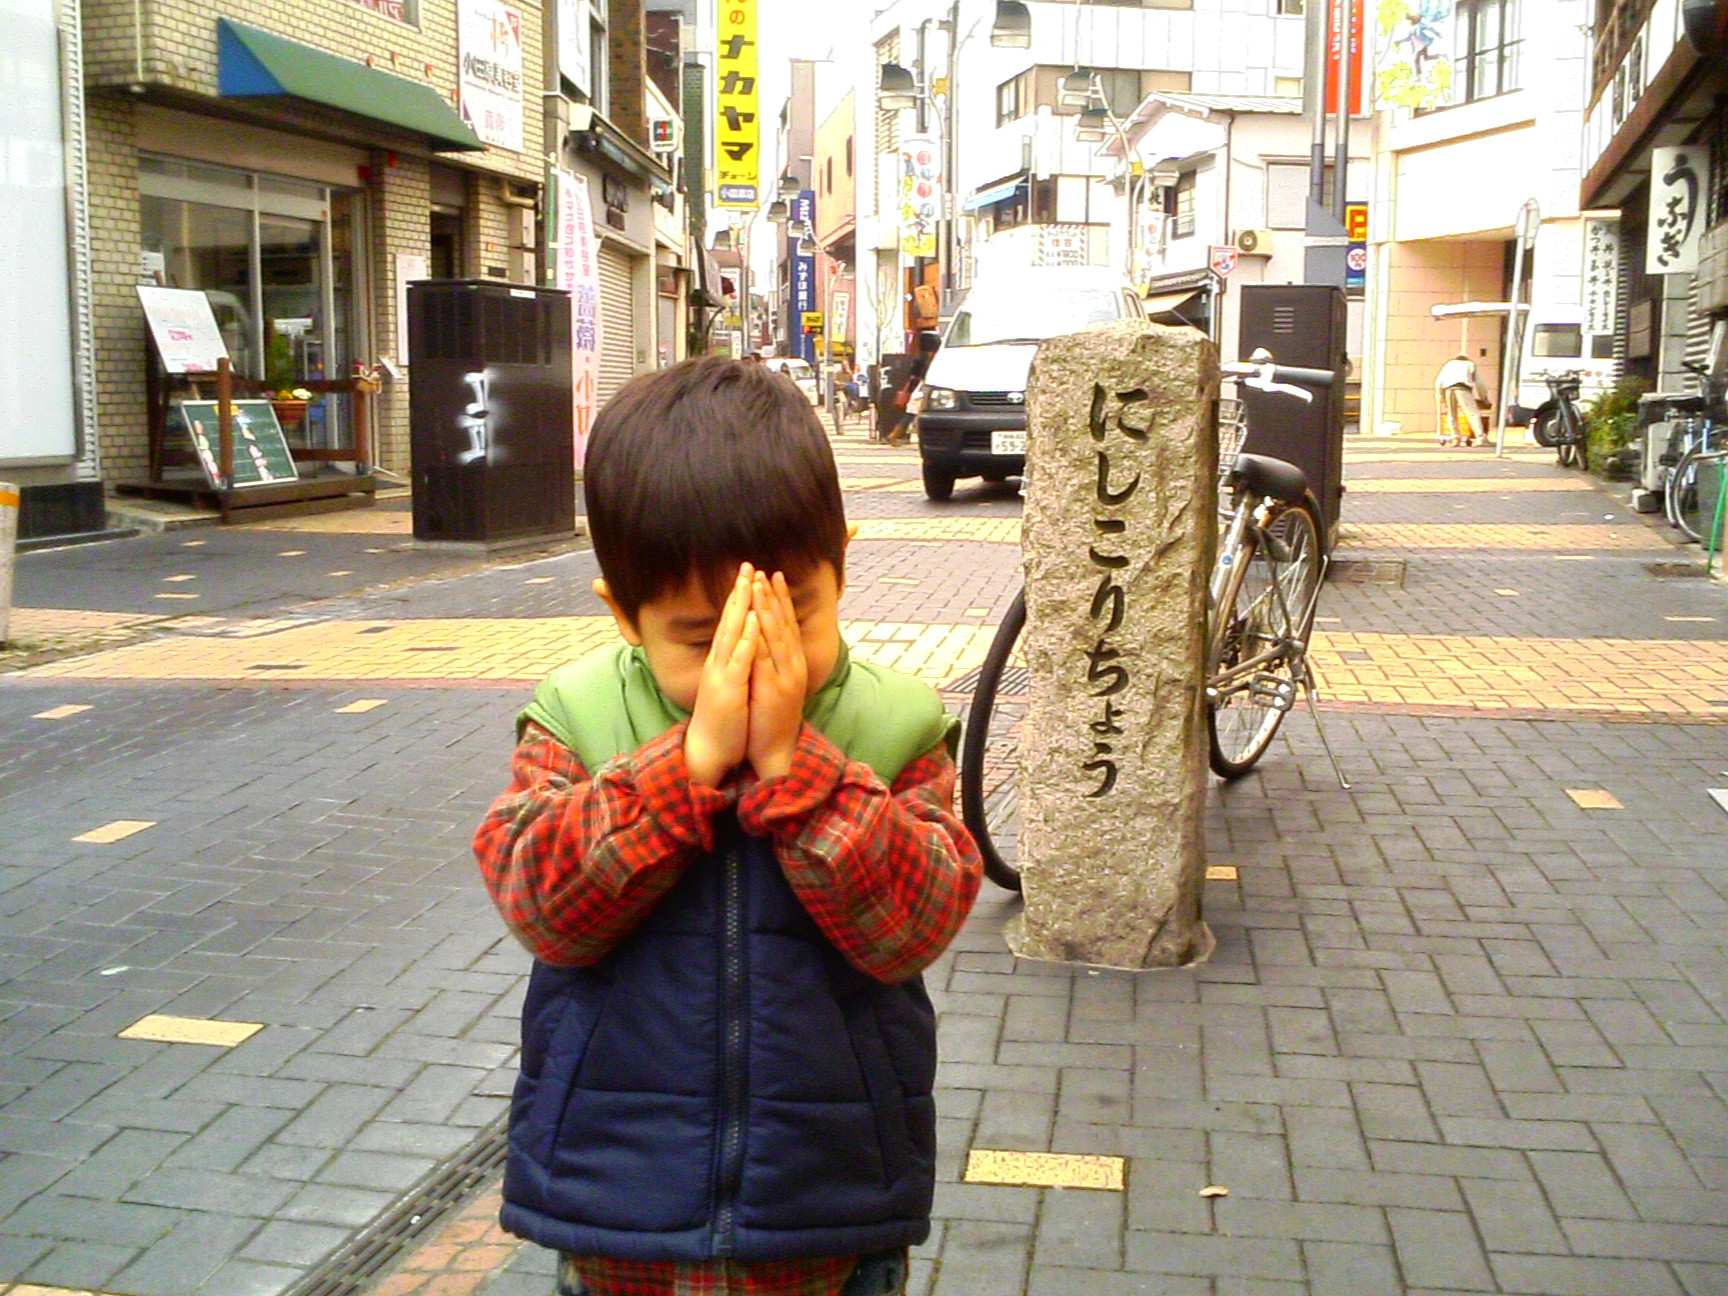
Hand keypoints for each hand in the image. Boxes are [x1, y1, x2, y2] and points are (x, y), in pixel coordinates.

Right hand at [684, 565, 758, 787]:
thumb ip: (734, 662)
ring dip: (741, 607)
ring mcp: (722, 673)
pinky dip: (747, 638)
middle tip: (747, 564)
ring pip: (732, 633)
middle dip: (739, 592)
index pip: (730, 622)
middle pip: (729, 620)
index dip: (739, 598)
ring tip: (750, 581)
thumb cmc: (723, 716)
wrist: (709, 746)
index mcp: (721, 660)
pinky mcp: (729, 688)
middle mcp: (719, 661)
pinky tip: (754, 620)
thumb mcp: (730, 683)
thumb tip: (741, 646)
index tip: (747, 574)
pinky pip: (739, 659)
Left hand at [746, 570, 807, 781]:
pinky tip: (753, 621)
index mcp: (793, 662)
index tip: (773, 575)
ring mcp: (784, 676)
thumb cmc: (774, 715)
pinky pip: (764, 659)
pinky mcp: (773, 689)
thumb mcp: (779, 681)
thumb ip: (777, 659)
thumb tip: (772, 637)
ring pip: (775, 636)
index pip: (787, 623)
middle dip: (772, 596)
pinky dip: (759, 638)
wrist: (777, 747)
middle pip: (782, 624)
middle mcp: (793, 665)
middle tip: (764, 570)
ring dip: (767, 610)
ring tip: (759, 587)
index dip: (780, 598)